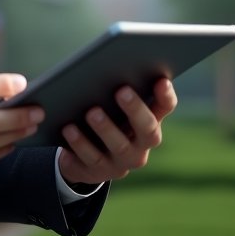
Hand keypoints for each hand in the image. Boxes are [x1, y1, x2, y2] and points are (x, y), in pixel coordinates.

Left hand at [57, 78, 176, 185]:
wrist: (81, 156)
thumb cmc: (100, 116)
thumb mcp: (108, 102)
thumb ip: (115, 86)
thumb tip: (108, 63)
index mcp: (148, 121)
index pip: (165, 107)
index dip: (166, 95)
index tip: (161, 79)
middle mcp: (141, 144)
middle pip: (147, 129)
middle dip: (135, 109)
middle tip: (122, 90)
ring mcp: (122, 162)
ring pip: (120, 147)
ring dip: (106, 128)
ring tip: (92, 112)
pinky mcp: (99, 172)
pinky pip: (91, 159)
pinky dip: (80, 143)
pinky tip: (69, 128)